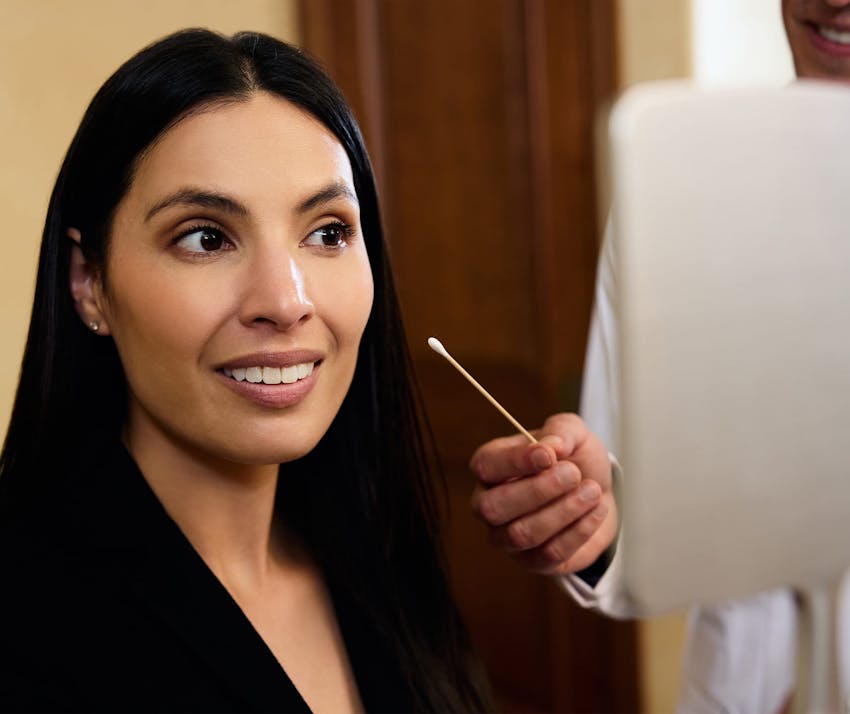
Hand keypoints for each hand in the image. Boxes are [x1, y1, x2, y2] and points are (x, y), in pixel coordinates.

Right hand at [469, 412, 617, 575]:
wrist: (598, 493)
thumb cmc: (574, 459)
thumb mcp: (572, 433)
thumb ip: (561, 432)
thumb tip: (551, 447)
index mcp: (490, 467)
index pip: (485, 466)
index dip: (515, 461)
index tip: (549, 455)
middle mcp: (489, 504)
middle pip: (494, 507)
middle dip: (538, 491)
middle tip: (574, 474)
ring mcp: (507, 537)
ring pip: (523, 534)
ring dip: (563, 511)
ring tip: (593, 491)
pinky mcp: (533, 561)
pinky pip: (550, 554)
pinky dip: (578, 531)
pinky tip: (596, 510)